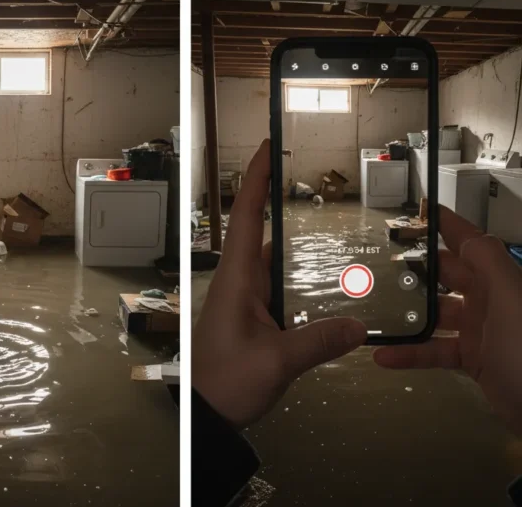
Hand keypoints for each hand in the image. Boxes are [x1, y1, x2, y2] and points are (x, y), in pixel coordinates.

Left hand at [192, 139, 366, 429]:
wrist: (204, 414)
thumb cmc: (226, 383)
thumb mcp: (276, 363)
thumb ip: (318, 342)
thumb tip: (359, 327)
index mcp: (237, 279)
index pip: (245, 217)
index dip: (257, 181)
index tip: (267, 148)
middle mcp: (237, 281)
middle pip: (257, 229)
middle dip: (276, 199)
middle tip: (302, 174)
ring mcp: (242, 298)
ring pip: (269, 259)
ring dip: (290, 240)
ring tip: (324, 223)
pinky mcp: (249, 316)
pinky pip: (274, 283)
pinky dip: (294, 272)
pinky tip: (318, 279)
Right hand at [374, 206, 521, 434]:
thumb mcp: (512, 298)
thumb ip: (488, 261)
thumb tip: (463, 231)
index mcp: (501, 279)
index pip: (470, 242)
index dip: (446, 224)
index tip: (417, 210)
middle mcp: (491, 299)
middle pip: (448, 275)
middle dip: (416, 267)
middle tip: (377, 262)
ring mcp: (482, 330)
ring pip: (437, 313)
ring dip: (407, 313)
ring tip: (373, 308)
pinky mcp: (475, 360)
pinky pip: (437, 351)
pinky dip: (411, 353)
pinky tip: (384, 356)